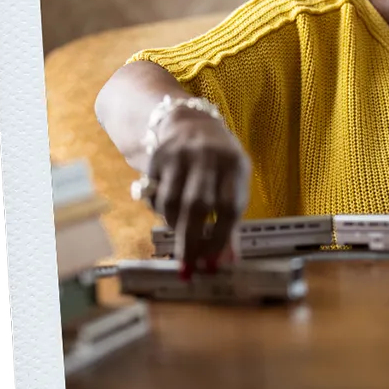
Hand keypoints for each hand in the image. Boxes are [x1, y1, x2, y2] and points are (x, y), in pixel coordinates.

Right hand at [145, 110, 250, 273]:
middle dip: (190, 240)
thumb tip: (227, 260)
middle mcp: (207, 157)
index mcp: (234, 165)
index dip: (220, 238)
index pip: (229, 207)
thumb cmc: (219, 162)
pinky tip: (169, 213)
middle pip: (196, 205)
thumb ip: (231, 219)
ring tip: (180, 235)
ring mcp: (179, 155)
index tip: (212, 262)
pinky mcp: (157, 157)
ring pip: (170, 202)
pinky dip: (160, 211)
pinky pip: (154, 195)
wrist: (189, 123)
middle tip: (188, 265)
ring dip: (174, 227)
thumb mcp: (234, 182)